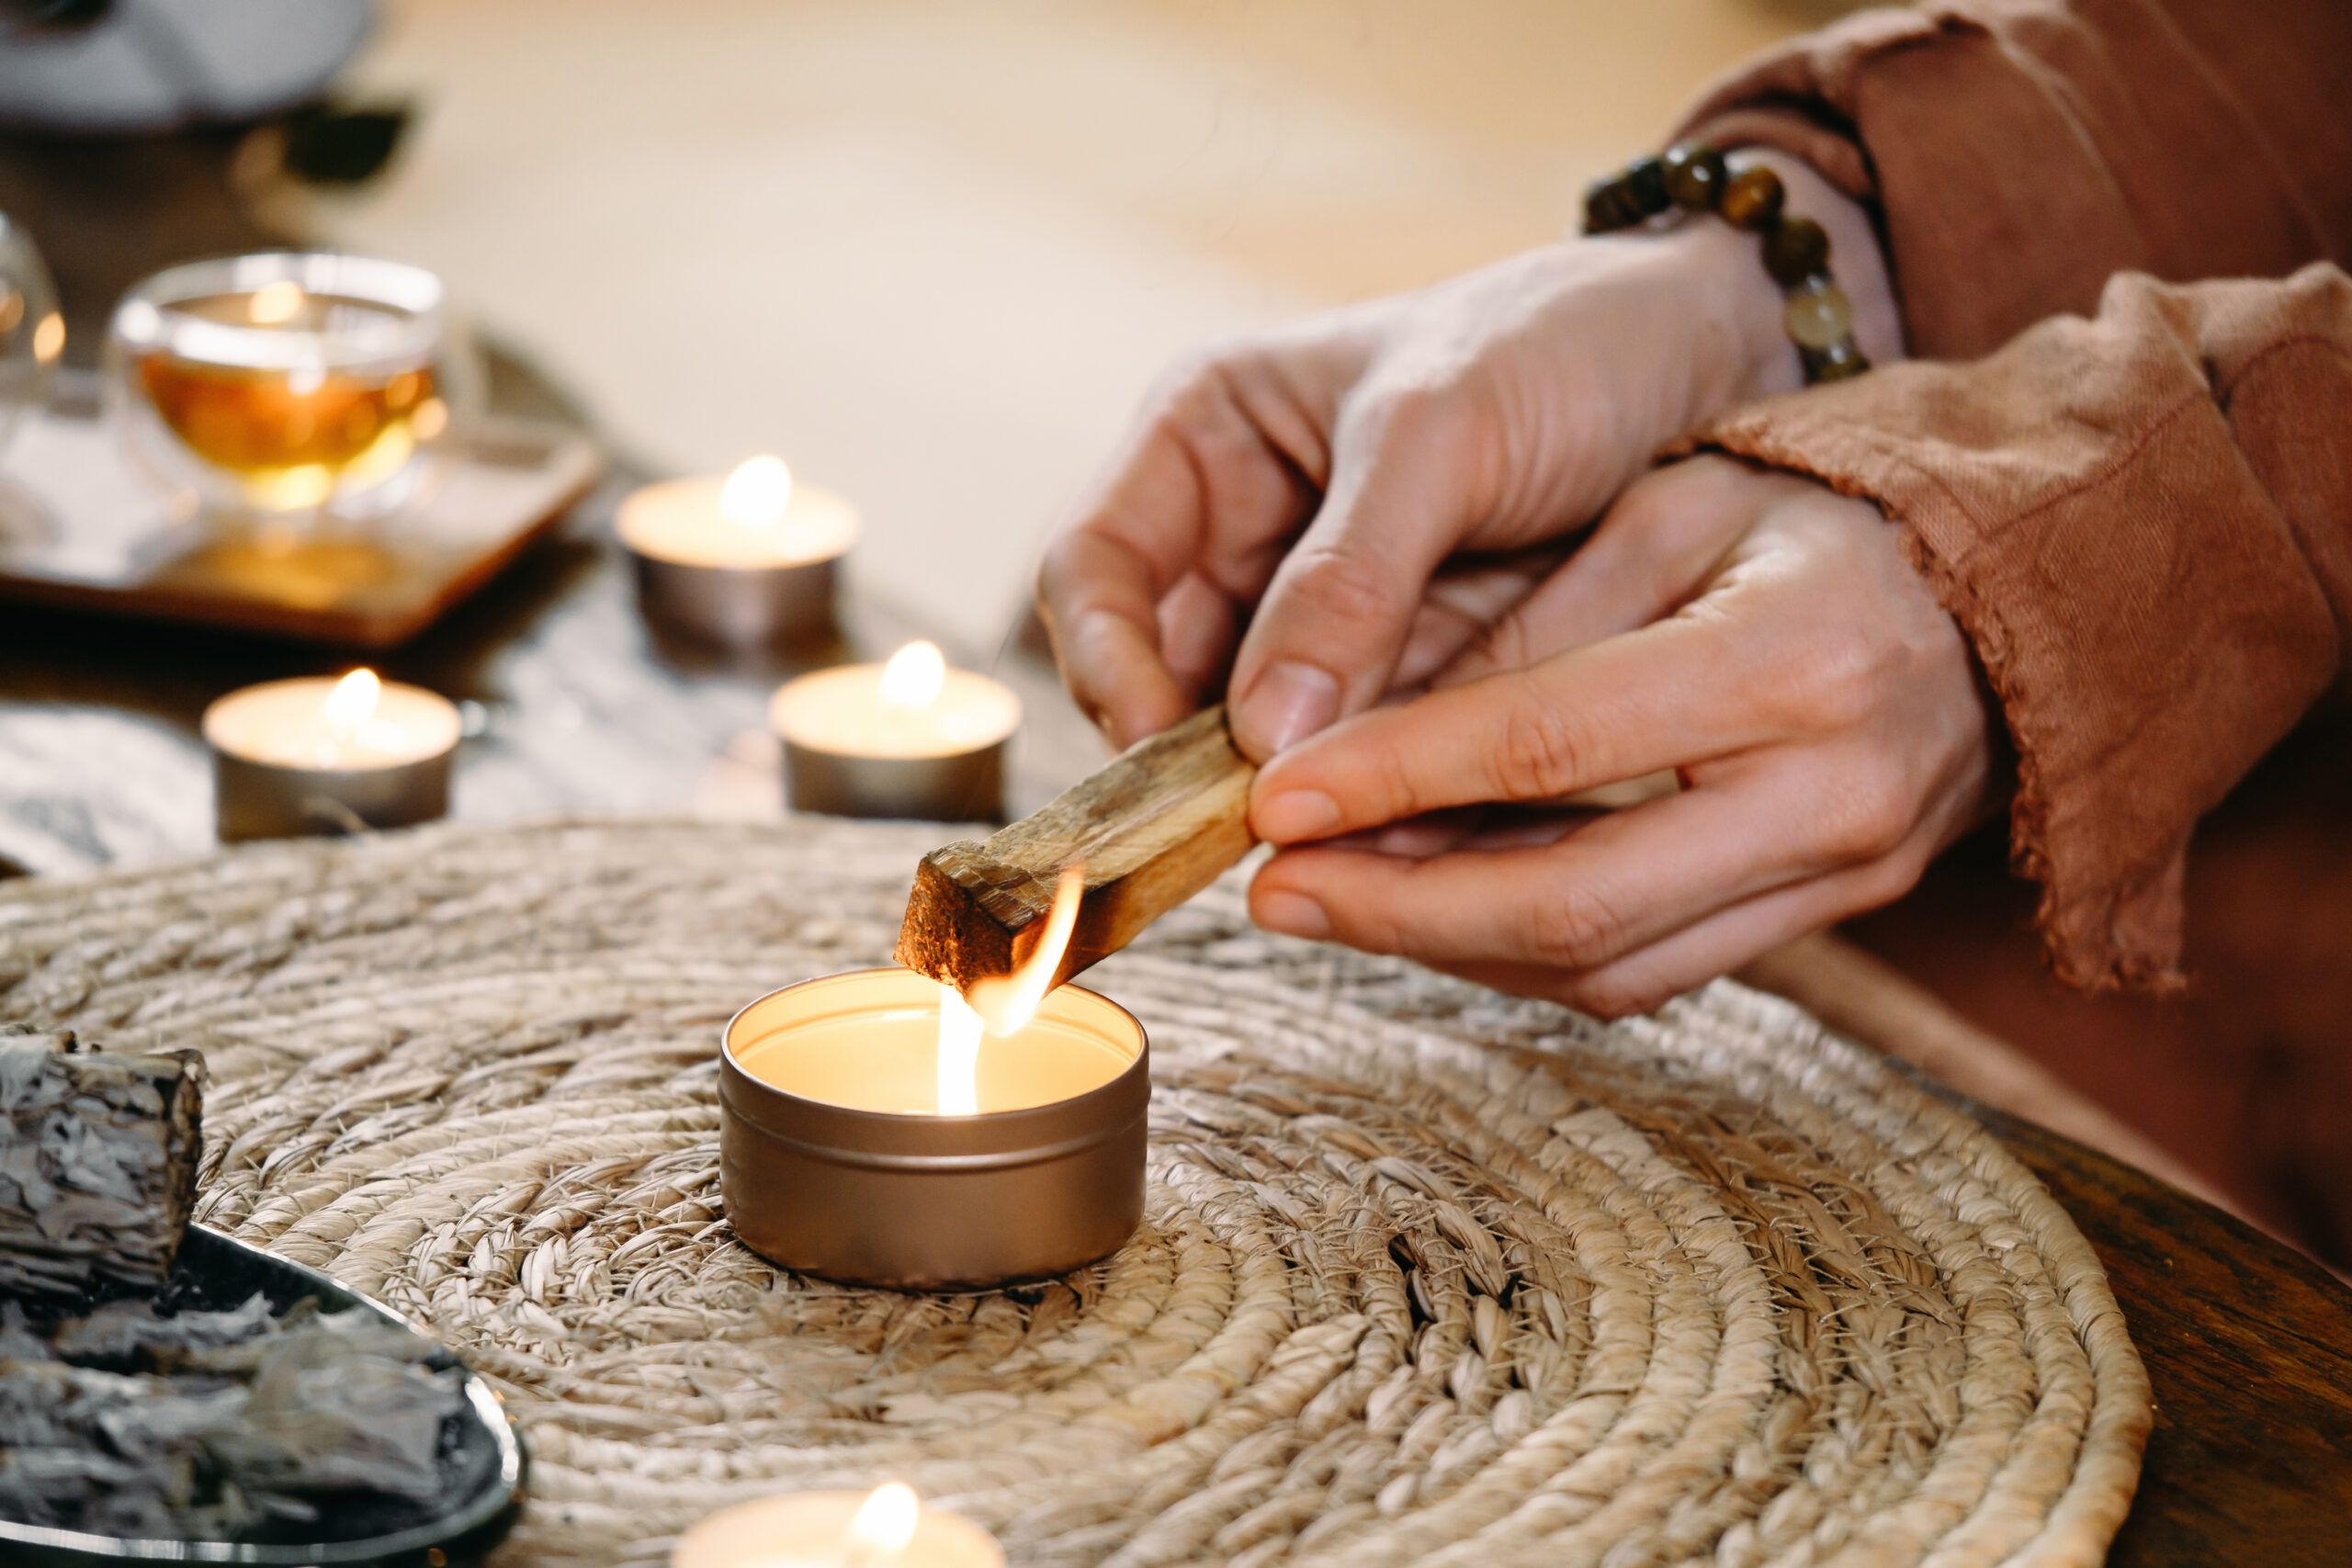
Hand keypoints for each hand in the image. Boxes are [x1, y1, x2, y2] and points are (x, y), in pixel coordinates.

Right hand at [1037, 154, 1901, 759]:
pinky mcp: (1406, 674)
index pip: (1094, 570)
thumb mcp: (1442, 430)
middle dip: (1199, 757)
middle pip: (1162, 674)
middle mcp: (1246, 533)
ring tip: (1344, 836)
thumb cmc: (1562, 343)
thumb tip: (1258, 735)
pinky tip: (1410, 827)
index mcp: (1209, 437)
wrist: (1716, 353)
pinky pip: (1355, 753)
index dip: (1105, 662)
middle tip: (1256, 824)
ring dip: (1289, 789)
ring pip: (1260, 734)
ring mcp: (1326, 614)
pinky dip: (1372, 794)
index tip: (1165, 744)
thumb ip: (1348, 574)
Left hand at [1243, 456, 1997, 1016]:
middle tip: (1274, 887)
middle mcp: (1833, 789)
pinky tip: (1434, 910)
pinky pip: (1653, 971)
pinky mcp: (1832, 916)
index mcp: (1795, 655)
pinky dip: (1526, 952)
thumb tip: (1357, 737)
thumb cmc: (1814, 516)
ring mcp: (1845, 873)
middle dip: (1399, 906)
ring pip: (1606, 962)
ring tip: (1331, 900)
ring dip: (1449, 944)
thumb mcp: (1668, 511)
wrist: (2001, 587)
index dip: (1398, 779)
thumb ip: (1525, 626)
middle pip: (1574, 900)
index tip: (1277, 795)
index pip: (1551, 744)